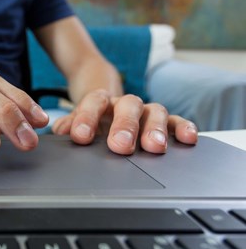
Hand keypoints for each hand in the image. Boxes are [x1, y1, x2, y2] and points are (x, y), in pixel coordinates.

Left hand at [52, 89, 197, 153]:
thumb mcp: (75, 122)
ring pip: (154, 112)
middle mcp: (124, 104)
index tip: (81, 136)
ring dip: (155, 128)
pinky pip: (177, 122)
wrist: (106, 104)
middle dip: (124, 126)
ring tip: (154, 146)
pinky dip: (183, 129)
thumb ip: (68, 125)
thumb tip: (60, 131)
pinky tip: (188, 139)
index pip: (93, 102)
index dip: (86, 118)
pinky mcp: (164, 122)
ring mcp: (145, 111)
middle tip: (120, 145)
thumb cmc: (91, 118)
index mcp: (100, 101)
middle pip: (127, 106)